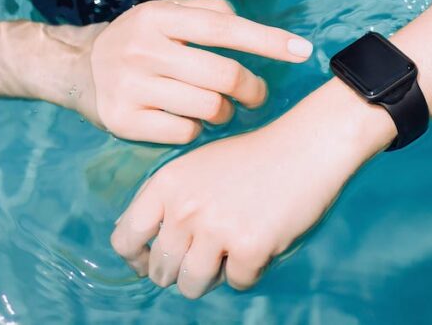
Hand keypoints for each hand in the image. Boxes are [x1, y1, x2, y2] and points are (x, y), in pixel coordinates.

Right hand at [73, 0, 313, 143]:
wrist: (79, 70)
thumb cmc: (141, 40)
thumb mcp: (166, 12)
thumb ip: (207, 12)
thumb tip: (247, 24)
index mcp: (158, 17)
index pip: (224, 28)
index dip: (267, 41)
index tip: (303, 52)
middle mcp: (143, 49)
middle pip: (224, 75)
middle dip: (252, 89)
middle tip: (257, 95)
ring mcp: (130, 86)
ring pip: (208, 108)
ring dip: (225, 112)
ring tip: (218, 107)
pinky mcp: (124, 120)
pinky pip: (185, 132)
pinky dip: (196, 130)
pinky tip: (187, 120)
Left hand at [109, 86, 382, 297]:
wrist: (306, 146)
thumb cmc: (254, 158)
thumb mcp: (197, 168)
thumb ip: (168, 203)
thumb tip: (144, 253)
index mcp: (167, 184)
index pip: (125, 239)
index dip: (138, 257)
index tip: (154, 261)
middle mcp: (185, 208)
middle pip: (161, 271)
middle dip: (181, 270)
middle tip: (208, 252)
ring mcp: (216, 229)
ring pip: (193, 285)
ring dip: (212, 277)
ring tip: (231, 251)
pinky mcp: (249, 247)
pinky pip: (238, 283)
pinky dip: (250, 270)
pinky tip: (262, 240)